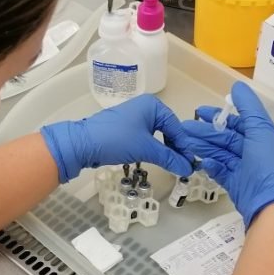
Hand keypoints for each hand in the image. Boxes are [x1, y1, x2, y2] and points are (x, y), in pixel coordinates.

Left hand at [41, 95, 194, 183]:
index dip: (184, 146)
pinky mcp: (126, 128)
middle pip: (168, 129)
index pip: (176, 126)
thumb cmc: (117, 140)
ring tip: (171, 165)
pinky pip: (145, 137)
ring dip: (164, 150)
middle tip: (182, 165)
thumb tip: (187, 168)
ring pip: (156, 135)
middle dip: (175, 148)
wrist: (84, 143)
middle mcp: (145, 107)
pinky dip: (152, 148)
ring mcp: (134, 117)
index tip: (190, 163)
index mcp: (153, 105)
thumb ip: (169, 158)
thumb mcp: (146, 149)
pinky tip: (156, 159)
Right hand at [182, 82, 273, 226]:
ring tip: (185, 143)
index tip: (199, 112)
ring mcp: (245, 170)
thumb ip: (249, 108)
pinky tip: (201, 162)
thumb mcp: (261, 131)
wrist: (272, 206)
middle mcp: (255, 152)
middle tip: (183, 128)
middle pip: (227, 138)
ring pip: (222, 154)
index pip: (240, 122)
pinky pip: (222, 172)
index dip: (220, 116)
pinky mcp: (237, 186)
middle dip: (206, 132)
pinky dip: (212, 166)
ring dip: (204, 147)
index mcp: (263, 137)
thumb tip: (237, 85)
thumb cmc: (269, 165)